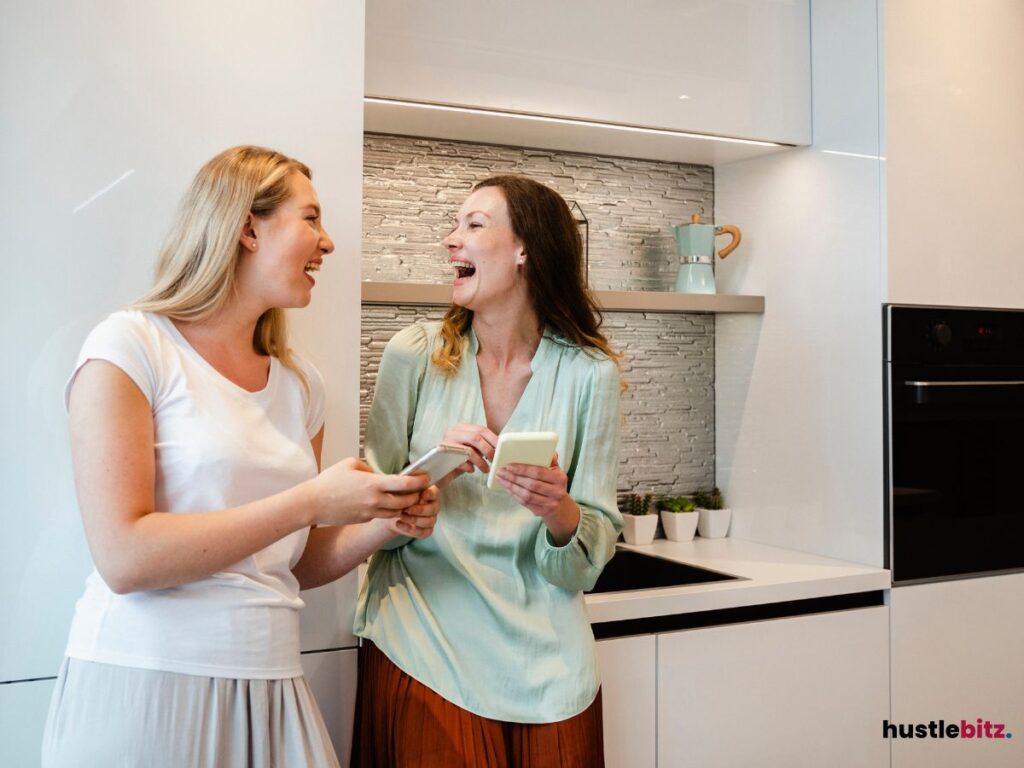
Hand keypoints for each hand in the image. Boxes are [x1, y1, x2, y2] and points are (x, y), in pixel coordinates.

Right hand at [310, 457, 429, 525]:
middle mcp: (375, 500)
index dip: (419, 481)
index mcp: (373, 484)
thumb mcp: (350, 464)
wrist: (313, 503)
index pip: (405, 484)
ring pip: (396, 511)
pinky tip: (389, 503)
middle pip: (406, 501)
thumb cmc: (329, 481)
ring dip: (404, 505)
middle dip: (416, 496)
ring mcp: (370, 512)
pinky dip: (389, 510)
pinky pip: (382, 515)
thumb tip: (379, 473)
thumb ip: (369, 467)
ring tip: (408, 497)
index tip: (426, 478)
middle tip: (420, 489)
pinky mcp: (364, 519)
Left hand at [388, 484, 439, 538]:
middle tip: (407, 509)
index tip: (422, 495)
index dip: (430, 494)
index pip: (435, 493)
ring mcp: (430, 519)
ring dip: (415, 519)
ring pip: (429, 521)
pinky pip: (424, 532)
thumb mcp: (402, 486)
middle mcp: (433, 506)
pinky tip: (400, 524)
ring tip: (401, 516)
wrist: (391, 512)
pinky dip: (411, 530)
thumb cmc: (399, 497)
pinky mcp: (425, 530)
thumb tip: (417, 473)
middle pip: (434, 509)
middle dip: (420, 510)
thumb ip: (410, 480)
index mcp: (430, 494)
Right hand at [439, 423, 498, 476]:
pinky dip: (469, 467)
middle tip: (494, 460)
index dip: (494, 439)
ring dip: (481, 462)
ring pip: (469, 450)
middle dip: (488, 450)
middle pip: (476, 437)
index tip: (501, 449)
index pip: (481, 429)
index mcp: (461, 428)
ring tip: (485, 469)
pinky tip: (471, 470)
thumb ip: (481, 444)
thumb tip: (500, 446)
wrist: (439, 468)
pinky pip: (461, 461)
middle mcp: (453, 432)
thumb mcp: (471, 447)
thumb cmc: (458, 457)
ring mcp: (446, 443)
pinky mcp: (443, 456)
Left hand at [497, 452, 569, 518]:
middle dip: (513, 477)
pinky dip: (514, 495)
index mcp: (560, 478)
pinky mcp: (541, 512)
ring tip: (501, 479)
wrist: (561, 505)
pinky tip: (507, 488)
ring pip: (526, 495)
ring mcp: (550, 504)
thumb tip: (548, 449)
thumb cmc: (555, 483)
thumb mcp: (556, 470)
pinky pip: (525, 503)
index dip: (522, 469)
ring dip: (511, 486)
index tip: (509, 465)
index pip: (538, 473)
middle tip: (501, 471)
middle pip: (531, 484)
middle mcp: (557, 492)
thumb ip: (551, 460)